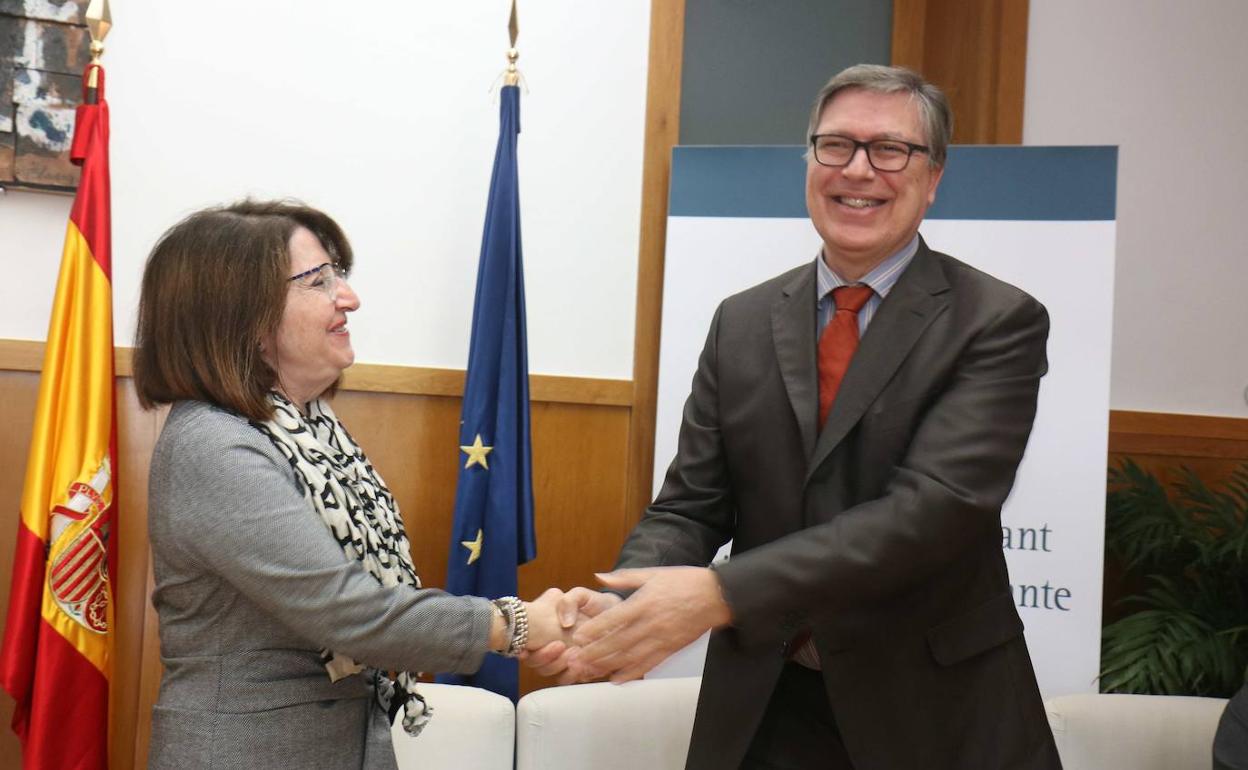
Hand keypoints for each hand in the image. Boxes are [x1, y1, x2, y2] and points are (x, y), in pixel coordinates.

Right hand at [523, 588, 620, 682]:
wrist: (616, 615)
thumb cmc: (595, 604)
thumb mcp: (580, 596)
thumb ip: (568, 602)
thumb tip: (565, 623)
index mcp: (545, 631)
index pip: (524, 645)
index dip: (521, 651)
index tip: (526, 650)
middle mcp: (551, 648)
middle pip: (536, 664)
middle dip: (544, 657)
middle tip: (559, 645)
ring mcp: (565, 662)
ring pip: (551, 674)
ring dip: (559, 666)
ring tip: (573, 653)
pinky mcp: (580, 671)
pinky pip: (572, 679)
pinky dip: (576, 674)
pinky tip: (585, 664)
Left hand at [572, 567, 731, 683]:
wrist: (716, 596)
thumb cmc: (685, 582)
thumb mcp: (654, 574)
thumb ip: (625, 577)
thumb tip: (599, 575)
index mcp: (646, 602)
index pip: (616, 618)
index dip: (596, 628)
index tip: (579, 636)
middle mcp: (652, 623)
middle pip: (619, 641)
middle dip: (596, 653)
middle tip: (576, 660)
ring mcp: (662, 638)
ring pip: (631, 656)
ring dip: (608, 665)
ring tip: (589, 671)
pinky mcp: (671, 649)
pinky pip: (648, 664)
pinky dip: (632, 672)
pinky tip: (617, 678)